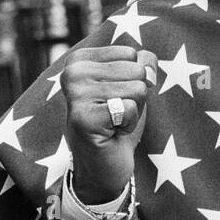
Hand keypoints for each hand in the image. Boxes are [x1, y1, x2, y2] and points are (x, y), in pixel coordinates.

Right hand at [63, 46, 157, 203]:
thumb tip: (147, 71)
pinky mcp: (83, 117)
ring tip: (114, 122)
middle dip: (136, 95)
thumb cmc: (119, 121)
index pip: (132, 54)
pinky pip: (130, 108)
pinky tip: (112, 132)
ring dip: (133, 111)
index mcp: (80, 59)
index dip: (134, 79)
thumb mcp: (133, 84)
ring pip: (137, 88)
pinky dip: (129, 124)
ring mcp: (75, 94)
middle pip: (136, 69)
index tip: (116, 97)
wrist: (104, 165)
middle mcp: (72, 72)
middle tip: (116, 113)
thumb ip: (144, 65)